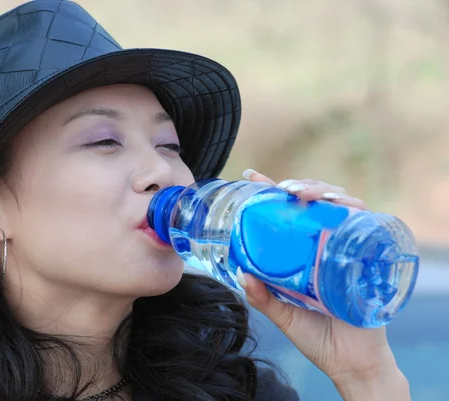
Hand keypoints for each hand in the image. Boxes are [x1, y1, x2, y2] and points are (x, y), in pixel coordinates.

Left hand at [238, 169, 407, 397]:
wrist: (351, 362)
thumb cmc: (318, 337)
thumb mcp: (283, 315)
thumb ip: (262, 297)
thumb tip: (240, 272)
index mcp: (302, 254)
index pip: (286, 215)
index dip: (270, 192)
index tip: (251, 177)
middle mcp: (324, 245)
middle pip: (314, 201)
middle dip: (299, 186)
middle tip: (284, 190)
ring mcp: (347, 247)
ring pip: (339, 203)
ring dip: (323, 191)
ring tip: (304, 195)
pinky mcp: (369, 254)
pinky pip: (366, 222)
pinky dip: (353, 207)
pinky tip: (338, 204)